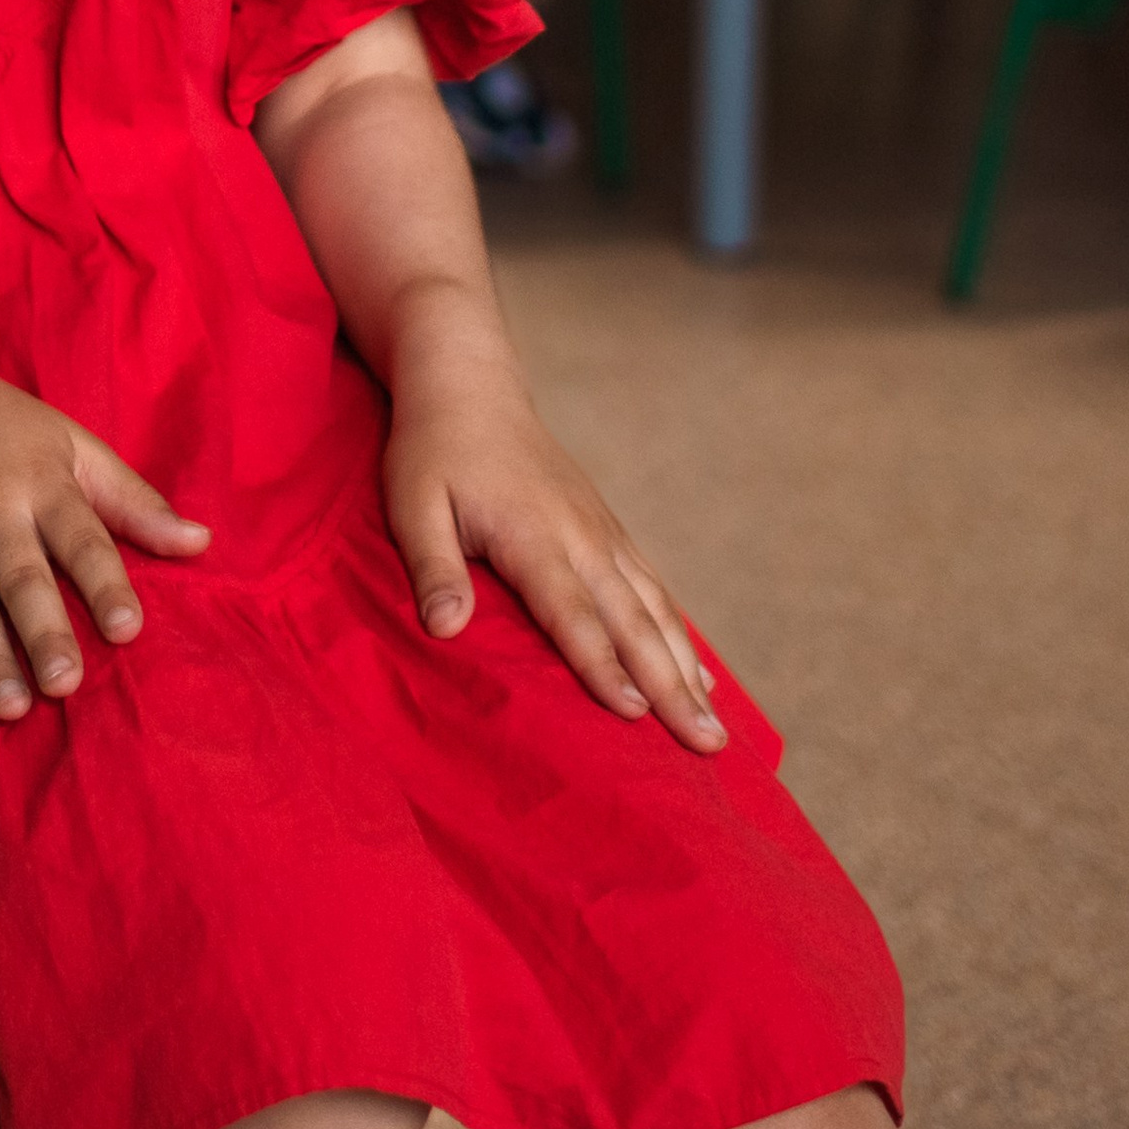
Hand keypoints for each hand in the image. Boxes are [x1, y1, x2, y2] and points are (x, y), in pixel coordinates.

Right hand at [0, 350, 208, 718]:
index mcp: (42, 480)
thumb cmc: (4, 430)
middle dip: (43, 631)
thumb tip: (201, 543)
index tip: (128, 630)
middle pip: (20, 576)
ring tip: (12, 705)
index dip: (104, 583)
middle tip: (66, 685)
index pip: (81, 537)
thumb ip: (134, 501)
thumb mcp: (74, 447)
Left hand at [380, 318, 726, 752]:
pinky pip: (653, 586)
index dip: (600, 665)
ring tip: (717, 728)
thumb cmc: (433, 450)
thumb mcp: (411, 505)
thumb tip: (446, 629)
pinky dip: (680, 633)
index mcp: (533, 535)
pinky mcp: (606, 527)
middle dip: (670, 686)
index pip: (572, 613)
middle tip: (707, 745)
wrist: (469, 383)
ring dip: (687, 669)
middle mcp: (581, 536)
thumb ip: (432, 567)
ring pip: (654, 608)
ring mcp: (601, 530)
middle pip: (632, 621)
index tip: (633, 715)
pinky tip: (698, 672)